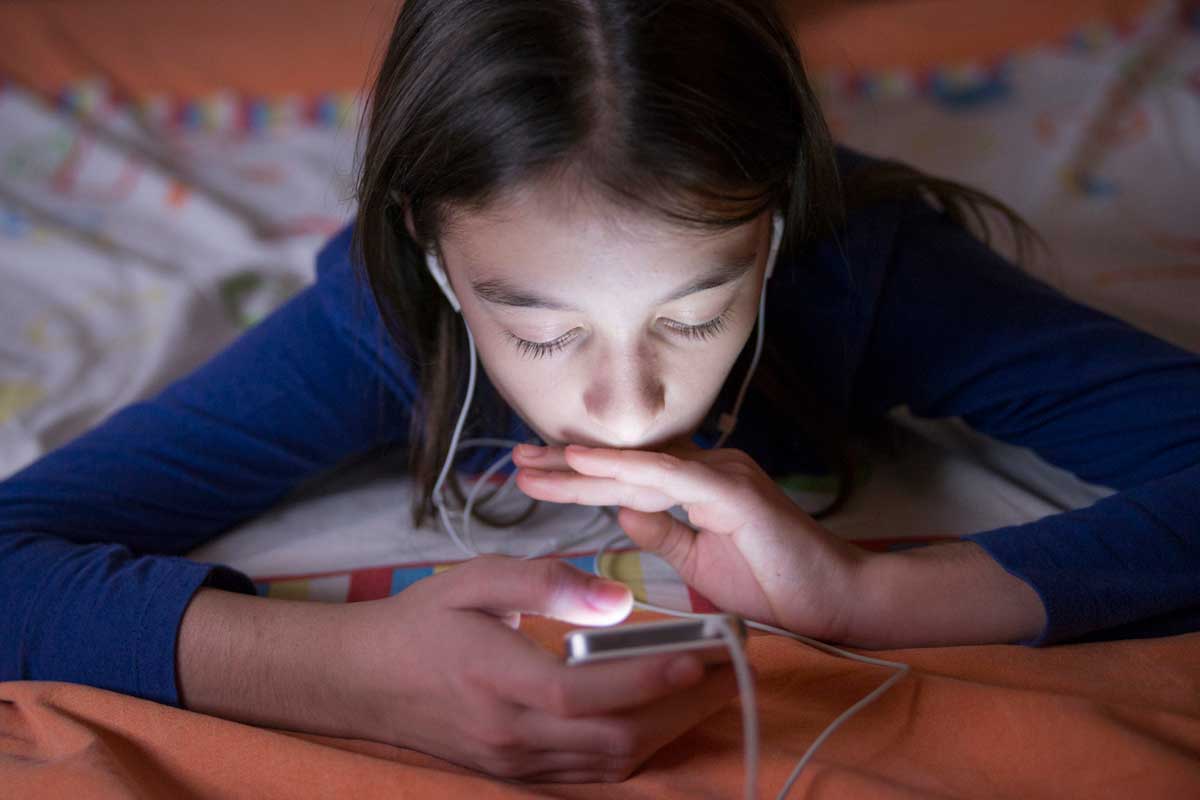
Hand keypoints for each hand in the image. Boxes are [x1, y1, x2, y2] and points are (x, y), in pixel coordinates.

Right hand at [339, 555, 740, 782]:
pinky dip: (634, 747)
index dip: (645, 678)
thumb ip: (546, 583)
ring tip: (708, 690)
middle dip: (679, 709)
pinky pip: (589, 771)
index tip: (698, 655)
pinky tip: (659, 716)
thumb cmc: (422, 621)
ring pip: (608, 762)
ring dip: (666, 731)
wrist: (363, 679)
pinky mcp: (515, 771)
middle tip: (727, 672)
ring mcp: (512, 760)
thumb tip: (617, 600)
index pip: (582, 691)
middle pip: (610, 738)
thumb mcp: (475, 580)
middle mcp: (508, 732)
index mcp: (494, 678)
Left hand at [512, 443, 866, 640]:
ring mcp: (723, 475)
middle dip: (566, 461)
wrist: (839, 605)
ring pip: (637, 465)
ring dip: (580, 465)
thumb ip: (662, 532)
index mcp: (699, 484)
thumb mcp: (698, 562)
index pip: (628, 473)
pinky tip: (582, 462)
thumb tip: (621, 510)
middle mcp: (708, 469)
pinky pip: (669, 477)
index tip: (532, 472)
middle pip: (625, 462)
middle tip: (515, 456)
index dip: (579, 473)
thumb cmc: (776, 586)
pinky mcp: (734, 492)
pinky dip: (623, 468)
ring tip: (531, 462)